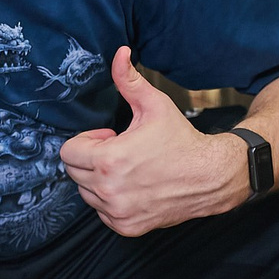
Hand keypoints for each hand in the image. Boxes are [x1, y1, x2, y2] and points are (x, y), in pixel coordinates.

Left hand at [59, 46, 249, 235]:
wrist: (210, 176)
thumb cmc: (181, 139)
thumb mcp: (154, 105)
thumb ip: (129, 80)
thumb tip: (119, 53)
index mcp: (109, 160)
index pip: (68, 152)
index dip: (87, 140)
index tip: (110, 137)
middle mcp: (109, 190)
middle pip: (74, 172)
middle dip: (91, 158)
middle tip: (120, 151)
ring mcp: (118, 212)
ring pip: (87, 194)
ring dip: (99, 180)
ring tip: (128, 169)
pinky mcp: (127, 226)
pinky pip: (103, 213)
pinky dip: (111, 201)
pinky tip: (134, 187)